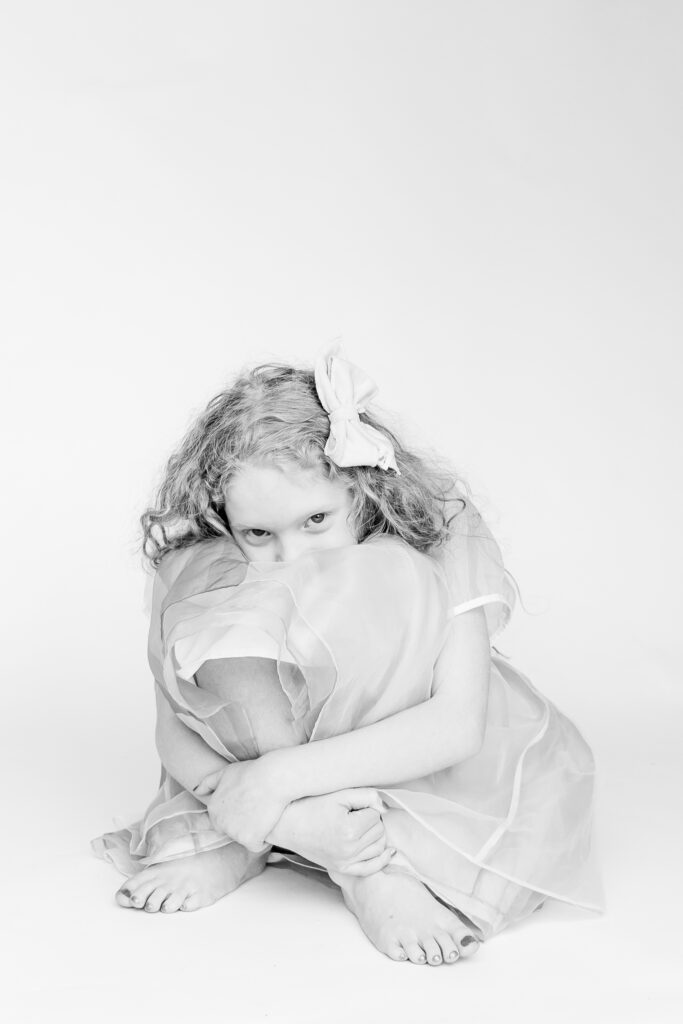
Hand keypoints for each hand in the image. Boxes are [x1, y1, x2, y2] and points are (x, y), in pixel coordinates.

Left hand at [195, 758, 288, 852]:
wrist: (272, 779)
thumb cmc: (251, 772)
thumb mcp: (226, 772)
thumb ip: (208, 782)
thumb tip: (196, 791)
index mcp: (213, 809)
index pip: (220, 821)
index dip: (235, 814)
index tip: (245, 805)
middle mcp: (220, 823)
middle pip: (232, 831)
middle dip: (242, 824)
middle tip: (255, 809)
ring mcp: (234, 833)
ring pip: (244, 838)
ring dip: (253, 831)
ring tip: (263, 813)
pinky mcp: (249, 840)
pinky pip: (257, 845)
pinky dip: (263, 839)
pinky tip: (268, 823)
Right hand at [270, 789, 394, 876]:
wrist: (287, 824)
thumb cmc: (311, 805)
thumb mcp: (339, 795)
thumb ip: (366, 796)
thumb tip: (385, 806)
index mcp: (349, 830)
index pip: (376, 815)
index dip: (366, 806)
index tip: (352, 805)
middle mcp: (349, 850)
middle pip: (379, 831)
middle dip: (372, 820)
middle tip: (354, 813)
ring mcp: (345, 862)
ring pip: (379, 847)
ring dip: (375, 835)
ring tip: (360, 825)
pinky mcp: (342, 869)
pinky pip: (370, 868)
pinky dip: (381, 859)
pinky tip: (389, 851)